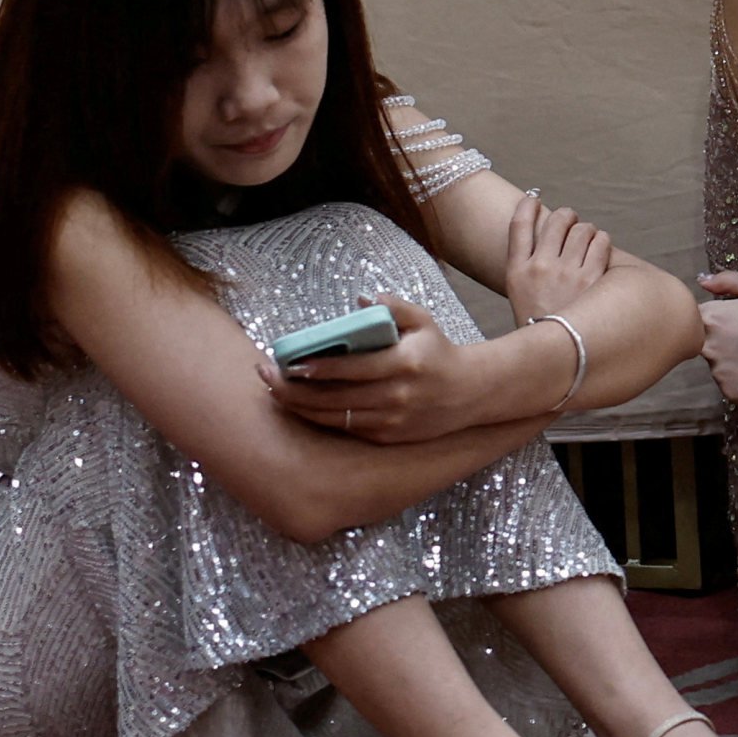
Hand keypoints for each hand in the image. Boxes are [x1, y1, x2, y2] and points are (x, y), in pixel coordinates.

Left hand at [264, 297, 518, 443]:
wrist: (472, 393)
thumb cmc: (440, 352)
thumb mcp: (423, 321)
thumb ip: (392, 306)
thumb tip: (359, 300)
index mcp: (404, 364)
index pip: (351, 369)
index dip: (316, 368)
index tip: (287, 362)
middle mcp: (396, 397)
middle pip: (334, 398)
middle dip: (294, 390)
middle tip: (265, 377)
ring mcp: (391, 420)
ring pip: (335, 418)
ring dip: (300, 407)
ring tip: (274, 392)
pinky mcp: (388, 436)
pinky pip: (346, 428)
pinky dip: (320, 418)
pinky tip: (301, 406)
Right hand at [500, 191, 616, 322]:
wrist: (557, 359)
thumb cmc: (540, 325)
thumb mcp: (519, 296)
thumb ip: (527, 265)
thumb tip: (547, 234)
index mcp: (516, 272)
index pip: (518, 225)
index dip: (527, 205)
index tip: (534, 198)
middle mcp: (539, 268)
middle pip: (556, 220)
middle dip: (567, 216)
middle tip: (571, 222)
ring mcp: (566, 273)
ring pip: (583, 228)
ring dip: (587, 231)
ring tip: (587, 242)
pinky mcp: (591, 280)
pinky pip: (601, 242)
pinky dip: (602, 242)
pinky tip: (599, 252)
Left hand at [699, 271, 737, 403]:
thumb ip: (727, 280)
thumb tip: (702, 282)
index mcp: (713, 317)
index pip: (693, 316)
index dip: (715, 314)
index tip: (736, 316)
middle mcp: (709, 348)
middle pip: (703, 341)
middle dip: (721, 336)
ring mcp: (720, 374)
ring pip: (717, 363)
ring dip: (730, 358)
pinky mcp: (732, 394)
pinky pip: (730, 382)